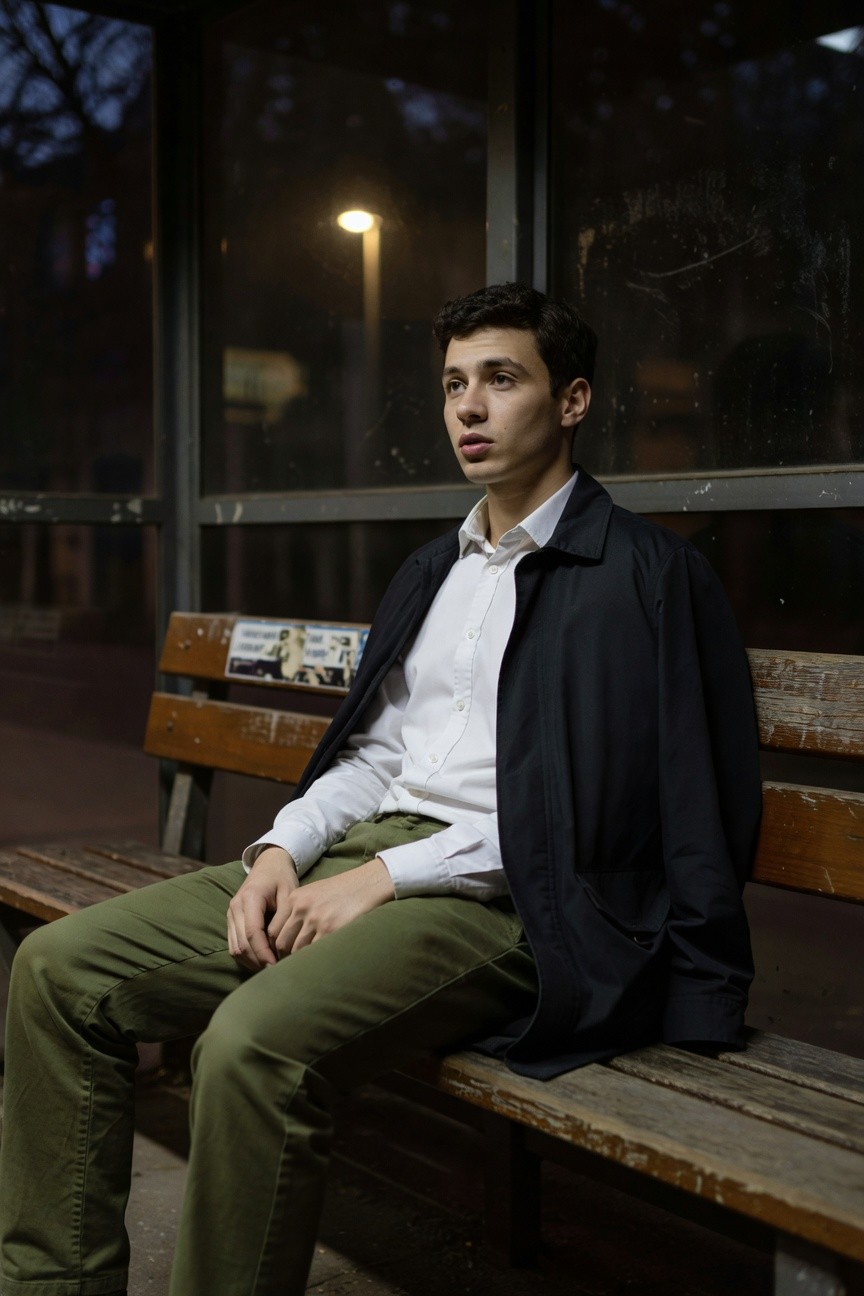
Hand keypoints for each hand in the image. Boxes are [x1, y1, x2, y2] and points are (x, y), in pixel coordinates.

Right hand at [227, 846, 299, 970]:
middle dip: (258, 961)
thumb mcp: (290, 893)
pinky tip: (261, 961)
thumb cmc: (282, 878)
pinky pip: (234, 945)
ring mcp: (230, 914)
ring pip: (235, 948)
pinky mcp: (231, 921)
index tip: (276, 966)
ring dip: (251, 962)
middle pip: (241, 944)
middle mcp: (235, 907)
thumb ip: (284, 918)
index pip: (252, 932)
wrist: (268, 865)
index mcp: (250, 897)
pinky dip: (246, 957)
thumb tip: (282, 945)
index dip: (263, 952)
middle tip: (276, 972)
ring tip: (270, 969)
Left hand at [270, 857, 394, 957]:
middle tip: (289, 965)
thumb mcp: (313, 893)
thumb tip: (288, 936)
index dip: (274, 946)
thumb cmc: (342, 891)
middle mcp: (302, 908)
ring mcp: (316, 919)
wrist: (367, 884)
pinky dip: (314, 959)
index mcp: (294, 898)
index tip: (280, 954)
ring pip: (297, 950)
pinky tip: (318, 962)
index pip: (273, 929)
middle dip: (284, 956)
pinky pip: (315, 951)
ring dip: (299, 960)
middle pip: (282, 942)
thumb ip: (298, 910)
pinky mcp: (330, 929)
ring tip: (303, 967)